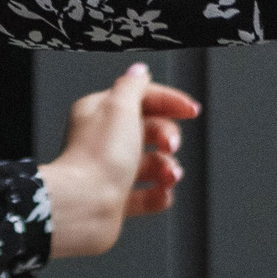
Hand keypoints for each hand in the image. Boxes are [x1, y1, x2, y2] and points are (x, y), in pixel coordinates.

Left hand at [41, 63, 200, 258]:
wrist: (85, 207)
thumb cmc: (99, 158)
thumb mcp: (120, 107)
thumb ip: (133, 86)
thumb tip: (139, 70)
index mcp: (100, 112)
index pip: (140, 97)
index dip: (168, 101)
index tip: (191, 110)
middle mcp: (103, 140)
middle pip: (150, 130)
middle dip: (167, 137)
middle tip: (169, 145)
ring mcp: (111, 170)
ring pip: (152, 164)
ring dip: (167, 169)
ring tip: (168, 176)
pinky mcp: (116, 199)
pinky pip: (148, 195)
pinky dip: (159, 195)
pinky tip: (161, 194)